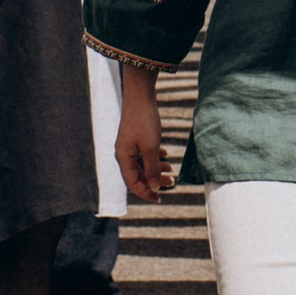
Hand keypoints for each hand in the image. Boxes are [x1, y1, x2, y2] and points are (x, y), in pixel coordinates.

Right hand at [115, 63, 173, 201]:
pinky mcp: (136, 136)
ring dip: (157, 168)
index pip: (133, 183)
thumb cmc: (144, 121)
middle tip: (172, 182)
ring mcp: (130, 145)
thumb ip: (152, 168)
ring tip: (172, 169)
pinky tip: (166, 154)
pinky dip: (156, 156)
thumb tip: (153, 187)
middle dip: (155, 180)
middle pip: (139, 174)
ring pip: (143, 163)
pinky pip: (145, 153)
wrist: (140, 96)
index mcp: (124, 158)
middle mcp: (124, 153)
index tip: (159, 198)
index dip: (145, 192)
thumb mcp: (151, 147)